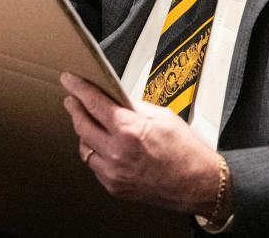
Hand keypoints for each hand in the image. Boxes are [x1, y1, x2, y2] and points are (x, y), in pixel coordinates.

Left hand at [60, 72, 222, 216]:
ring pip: (84, 148)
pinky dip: (96, 153)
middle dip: (75, 109)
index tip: (70, 81)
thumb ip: (135, 107)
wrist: (198, 185)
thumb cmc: (186, 152)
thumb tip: (118, 100)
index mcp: (129, 130)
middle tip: (72, 100)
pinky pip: (95, 166)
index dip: (79, 89)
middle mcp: (117, 153)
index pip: (94, 103)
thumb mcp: (163, 117)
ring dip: (84, 134)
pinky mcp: (114, 187)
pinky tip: (102, 146)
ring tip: (89, 124)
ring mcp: (114, 172)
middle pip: (82, 126)